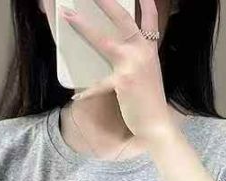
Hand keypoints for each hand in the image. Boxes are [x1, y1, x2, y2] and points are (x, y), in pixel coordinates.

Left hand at [60, 0, 173, 141]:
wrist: (156, 124)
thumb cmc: (150, 102)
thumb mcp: (148, 75)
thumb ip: (136, 61)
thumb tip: (118, 54)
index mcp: (149, 50)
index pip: (151, 20)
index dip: (146, 3)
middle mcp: (142, 52)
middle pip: (123, 19)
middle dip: (107, 3)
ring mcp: (132, 65)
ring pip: (104, 41)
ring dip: (84, 27)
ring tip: (68, 16)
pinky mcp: (122, 81)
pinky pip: (98, 84)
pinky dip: (87, 93)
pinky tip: (76, 97)